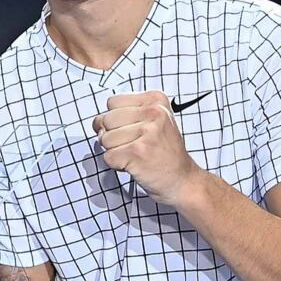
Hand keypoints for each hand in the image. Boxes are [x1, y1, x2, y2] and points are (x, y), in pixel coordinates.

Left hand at [92, 91, 203, 206]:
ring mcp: (147, 133)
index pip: (112, 102)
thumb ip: (126, 113)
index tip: (130, 130)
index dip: (114, 119)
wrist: (183, 180)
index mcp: (155, 100)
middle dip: (112, 136)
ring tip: (135, 155)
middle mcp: (154, 113)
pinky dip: (116, 164)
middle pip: (106, 120)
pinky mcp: (138, 153)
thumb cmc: (163, 151)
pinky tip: (134, 164)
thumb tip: (97, 122)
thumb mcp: (154, 121)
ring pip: (105, 139)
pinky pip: (108, 156)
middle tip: (132, 145)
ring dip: (115, 151)